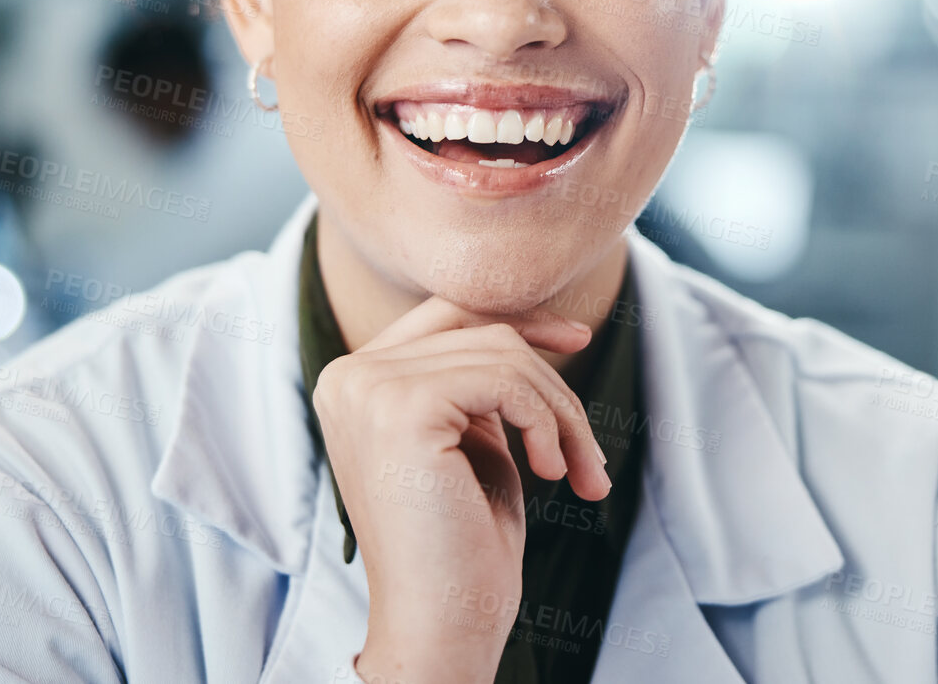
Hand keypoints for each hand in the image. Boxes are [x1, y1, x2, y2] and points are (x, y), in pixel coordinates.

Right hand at [311, 297, 610, 683]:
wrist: (441, 623)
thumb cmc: (462, 545)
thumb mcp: (470, 442)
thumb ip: (475, 383)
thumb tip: (526, 326)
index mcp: (354, 382)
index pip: (447, 314)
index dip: (519, 320)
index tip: (578, 338)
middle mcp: (348, 375)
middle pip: (482, 330)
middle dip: (552, 385)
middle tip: (588, 453)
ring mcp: (368, 388)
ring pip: (503, 354)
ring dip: (561, 413)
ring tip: (579, 471)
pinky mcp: (402, 406)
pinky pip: (506, 380)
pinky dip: (547, 422)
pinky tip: (550, 472)